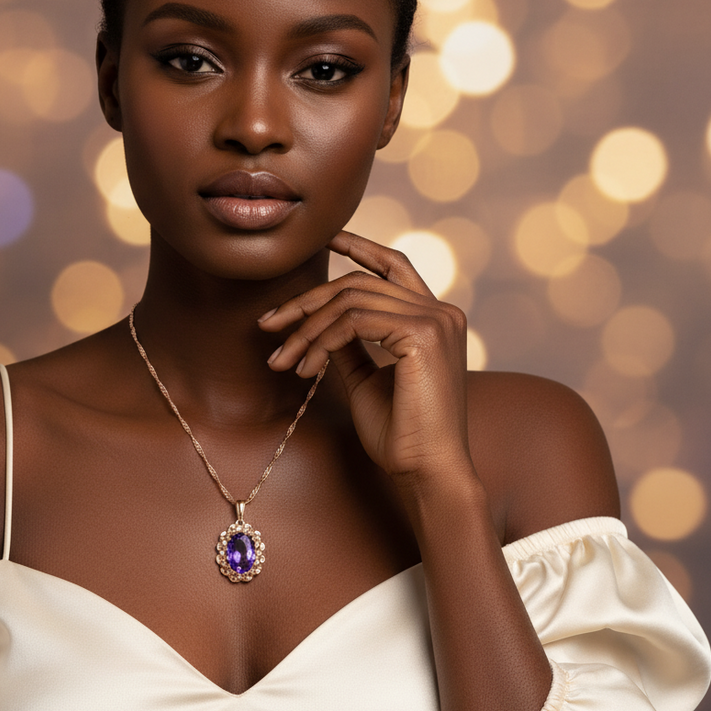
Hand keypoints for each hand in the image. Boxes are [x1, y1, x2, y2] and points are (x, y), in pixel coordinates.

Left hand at [260, 230, 476, 495]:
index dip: (359, 246)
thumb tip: (320, 322)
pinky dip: (320, 342)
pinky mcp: (423, 334)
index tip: (325, 239)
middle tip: (268, 325)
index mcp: (435, 318)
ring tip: (282, 359)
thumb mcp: (367, 379)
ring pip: (350, 301)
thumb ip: (351, 344)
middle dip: (306, 302)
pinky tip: (305, 369)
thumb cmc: (400, 433)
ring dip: (306, 330)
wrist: (426, 471)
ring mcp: (436, 320)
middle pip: (358, 284)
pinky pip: (353, 322)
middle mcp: (442, 311)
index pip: (394, 265)